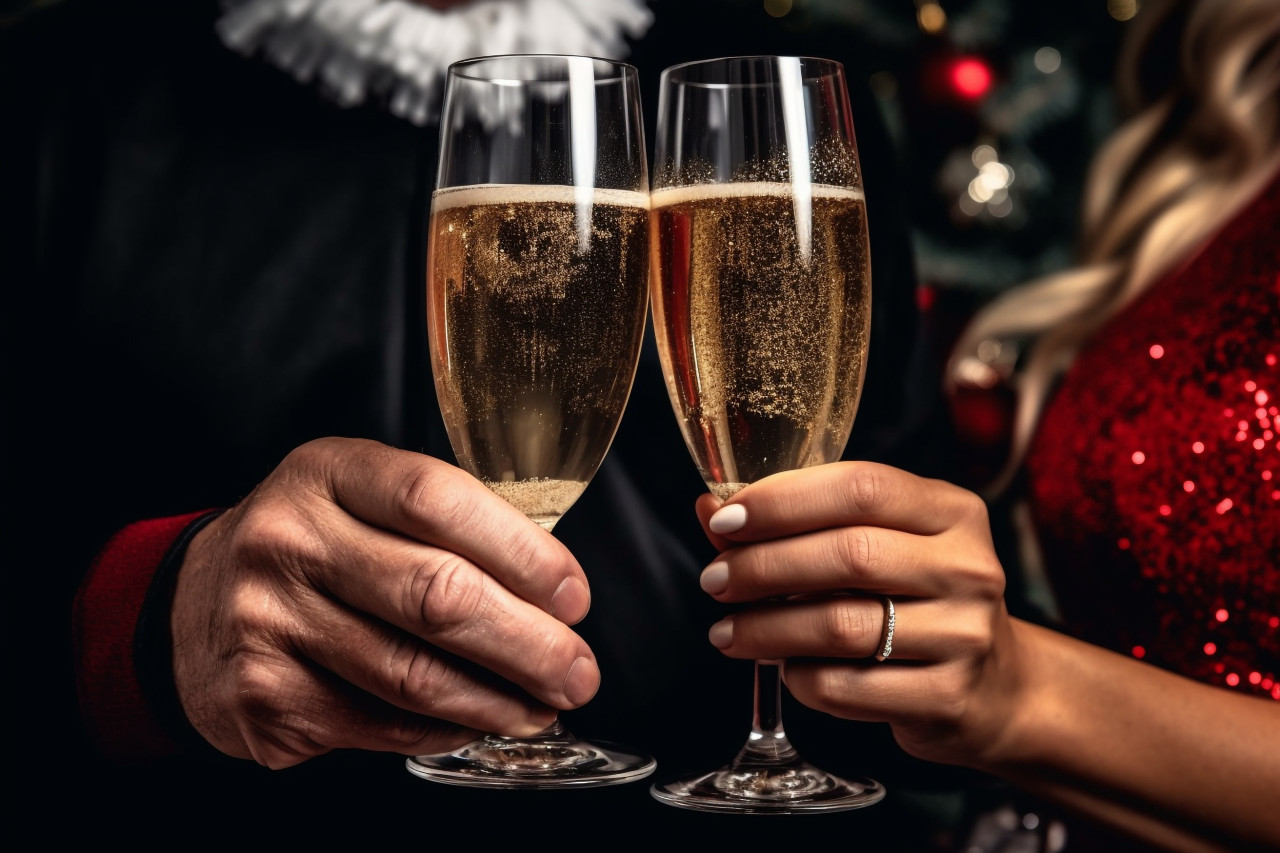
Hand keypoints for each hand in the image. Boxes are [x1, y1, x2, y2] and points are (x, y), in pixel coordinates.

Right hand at [170, 437, 598, 768]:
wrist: (191, 604)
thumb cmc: (310, 546)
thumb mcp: (359, 497)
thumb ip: (443, 525)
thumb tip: (550, 593)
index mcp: (328, 472)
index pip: (437, 501)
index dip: (522, 552)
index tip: (573, 595)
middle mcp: (288, 539)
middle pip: (434, 595)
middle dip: (529, 643)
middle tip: (578, 670)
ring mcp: (266, 619)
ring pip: (412, 673)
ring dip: (497, 700)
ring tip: (543, 704)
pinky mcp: (262, 694)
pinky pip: (379, 722)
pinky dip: (444, 729)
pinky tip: (477, 721)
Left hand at [693, 461, 1021, 768]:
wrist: (993, 688)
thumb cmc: (915, 600)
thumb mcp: (877, 543)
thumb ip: (799, 521)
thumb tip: (710, 505)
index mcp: (951, 512)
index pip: (862, 486)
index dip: (784, 500)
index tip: (726, 520)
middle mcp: (967, 568)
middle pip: (849, 554)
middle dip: (764, 566)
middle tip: (715, 579)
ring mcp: (964, 635)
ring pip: (841, 626)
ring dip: (766, 628)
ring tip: (727, 631)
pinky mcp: (946, 698)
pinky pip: (845, 686)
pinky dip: (798, 676)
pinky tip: (783, 667)